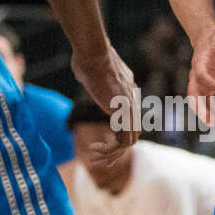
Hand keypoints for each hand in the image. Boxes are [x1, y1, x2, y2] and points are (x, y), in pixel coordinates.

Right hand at [72, 42, 139, 156]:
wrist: (94, 55)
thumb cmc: (87, 59)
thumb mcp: (91, 72)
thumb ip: (90, 78)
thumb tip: (82, 73)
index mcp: (128, 95)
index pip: (130, 123)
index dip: (117, 136)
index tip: (99, 144)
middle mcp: (133, 104)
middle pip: (132, 134)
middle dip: (116, 151)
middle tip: (98, 159)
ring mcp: (130, 110)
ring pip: (129, 141)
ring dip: (111, 154)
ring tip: (93, 157)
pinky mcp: (124, 115)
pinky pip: (123, 141)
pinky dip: (110, 150)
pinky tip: (94, 150)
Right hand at [188, 24, 214, 125]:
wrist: (206, 36)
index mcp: (199, 61)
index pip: (201, 76)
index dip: (211, 83)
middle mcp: (196, 73)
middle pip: (193, 93)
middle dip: (199, 107)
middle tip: (208, 120)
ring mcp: (200, 81)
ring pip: (198, 100)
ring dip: (205, 112)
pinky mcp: (206, 85)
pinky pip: (208, 101)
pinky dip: (214, 110)